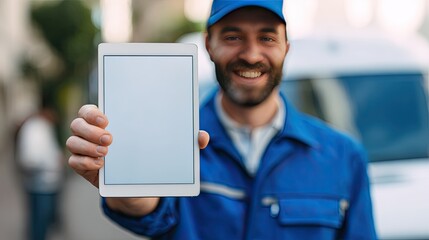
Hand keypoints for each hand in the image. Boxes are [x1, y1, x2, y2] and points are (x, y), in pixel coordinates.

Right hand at [66, 104, 209, 187]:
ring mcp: (87, 150)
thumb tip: (203, 137)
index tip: (108, 118)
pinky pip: (73, 161)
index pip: (92, 109)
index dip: (94, 111)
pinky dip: (84, 161)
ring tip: (107, 152)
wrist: (139, 185)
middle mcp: (94, 133)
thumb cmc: (150, 157)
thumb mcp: (165, 149)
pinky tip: (101, 164)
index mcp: (111, 122)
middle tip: (110, 137)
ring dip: (86, 144)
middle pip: (77, 121)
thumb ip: (183, 141)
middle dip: (89, 128)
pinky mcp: (84, 167)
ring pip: (72, 140)